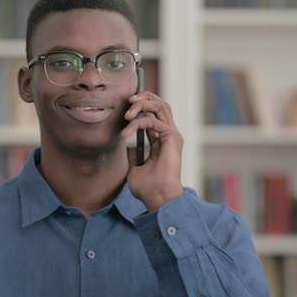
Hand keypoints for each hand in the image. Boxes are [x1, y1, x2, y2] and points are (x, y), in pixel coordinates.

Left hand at [122, 92, 183, 211]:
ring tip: (127, 114)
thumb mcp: (135, 168)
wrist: (157, 198)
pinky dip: (137, 124)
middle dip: (144, 98)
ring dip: (142, 105)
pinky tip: (126, 133)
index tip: (124, 111)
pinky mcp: (171, 138)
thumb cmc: (147, 188)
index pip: (154, 114)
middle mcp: (170, 134)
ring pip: (160, 106)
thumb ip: (133, 155)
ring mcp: (172, 135)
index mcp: (163, 140)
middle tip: (128, 101)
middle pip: (161, 104)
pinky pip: (152, 121)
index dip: (141, 106)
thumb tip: (126, 147)